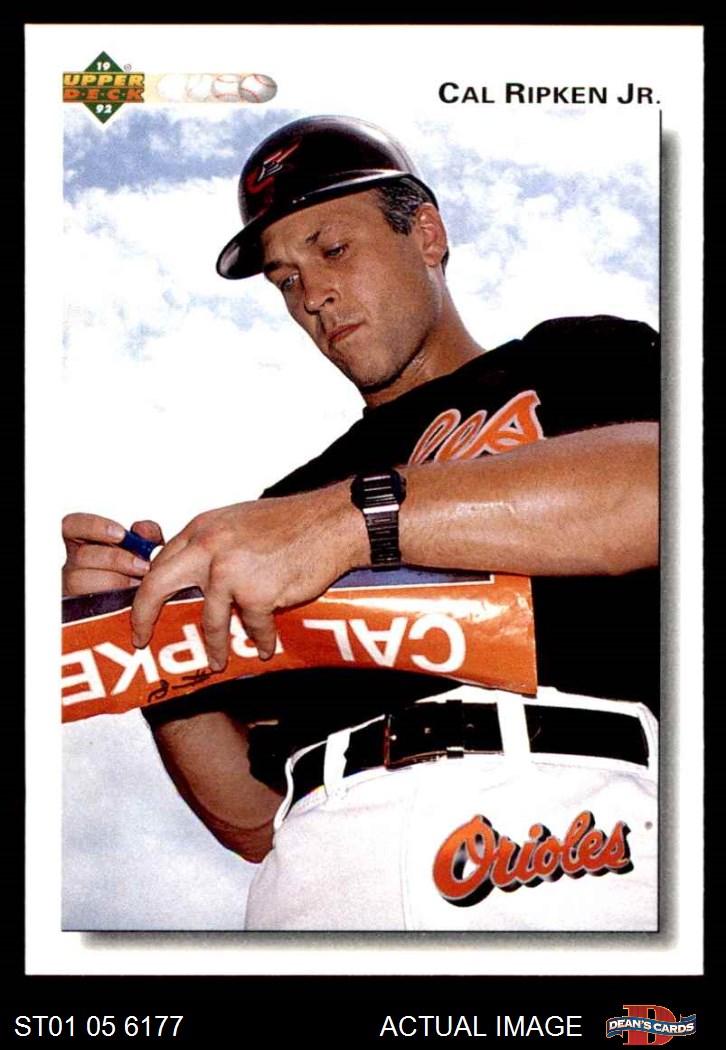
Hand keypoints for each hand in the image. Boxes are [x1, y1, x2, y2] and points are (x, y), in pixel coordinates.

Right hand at [62, 513, 163, 596]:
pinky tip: (130, 599)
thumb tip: (140, 529)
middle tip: (142, 565)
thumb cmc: (141, 569)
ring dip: (113, 581)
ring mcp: (74, 587)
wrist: (145, 602)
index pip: (73, 525)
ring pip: (79, 580)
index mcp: (85, 542)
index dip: (93, 527)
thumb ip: (148, 534)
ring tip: (138, 583)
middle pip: (80, 555)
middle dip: (114, 559)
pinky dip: (111, 601)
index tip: (121, 534)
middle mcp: (75, 563)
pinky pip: (86, 604)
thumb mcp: (148, 548)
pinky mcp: (79, 608)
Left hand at [130, 485, 364, 668]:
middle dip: (144, 617)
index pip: (160, 562)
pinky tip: (267, 646)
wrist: (331, 523)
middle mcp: (209, 547)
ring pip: (208, 620)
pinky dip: (261, 639)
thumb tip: (196, 576)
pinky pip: (252, 627)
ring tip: (217, 662)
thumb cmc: (294, 522)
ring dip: (214, 646)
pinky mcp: (256, 594)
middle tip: (143, 639)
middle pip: (158, 586)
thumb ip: (212, 546)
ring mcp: (230, 572)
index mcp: (202, 528)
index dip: (147, 590)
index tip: (143, 610)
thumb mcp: (237, 523)